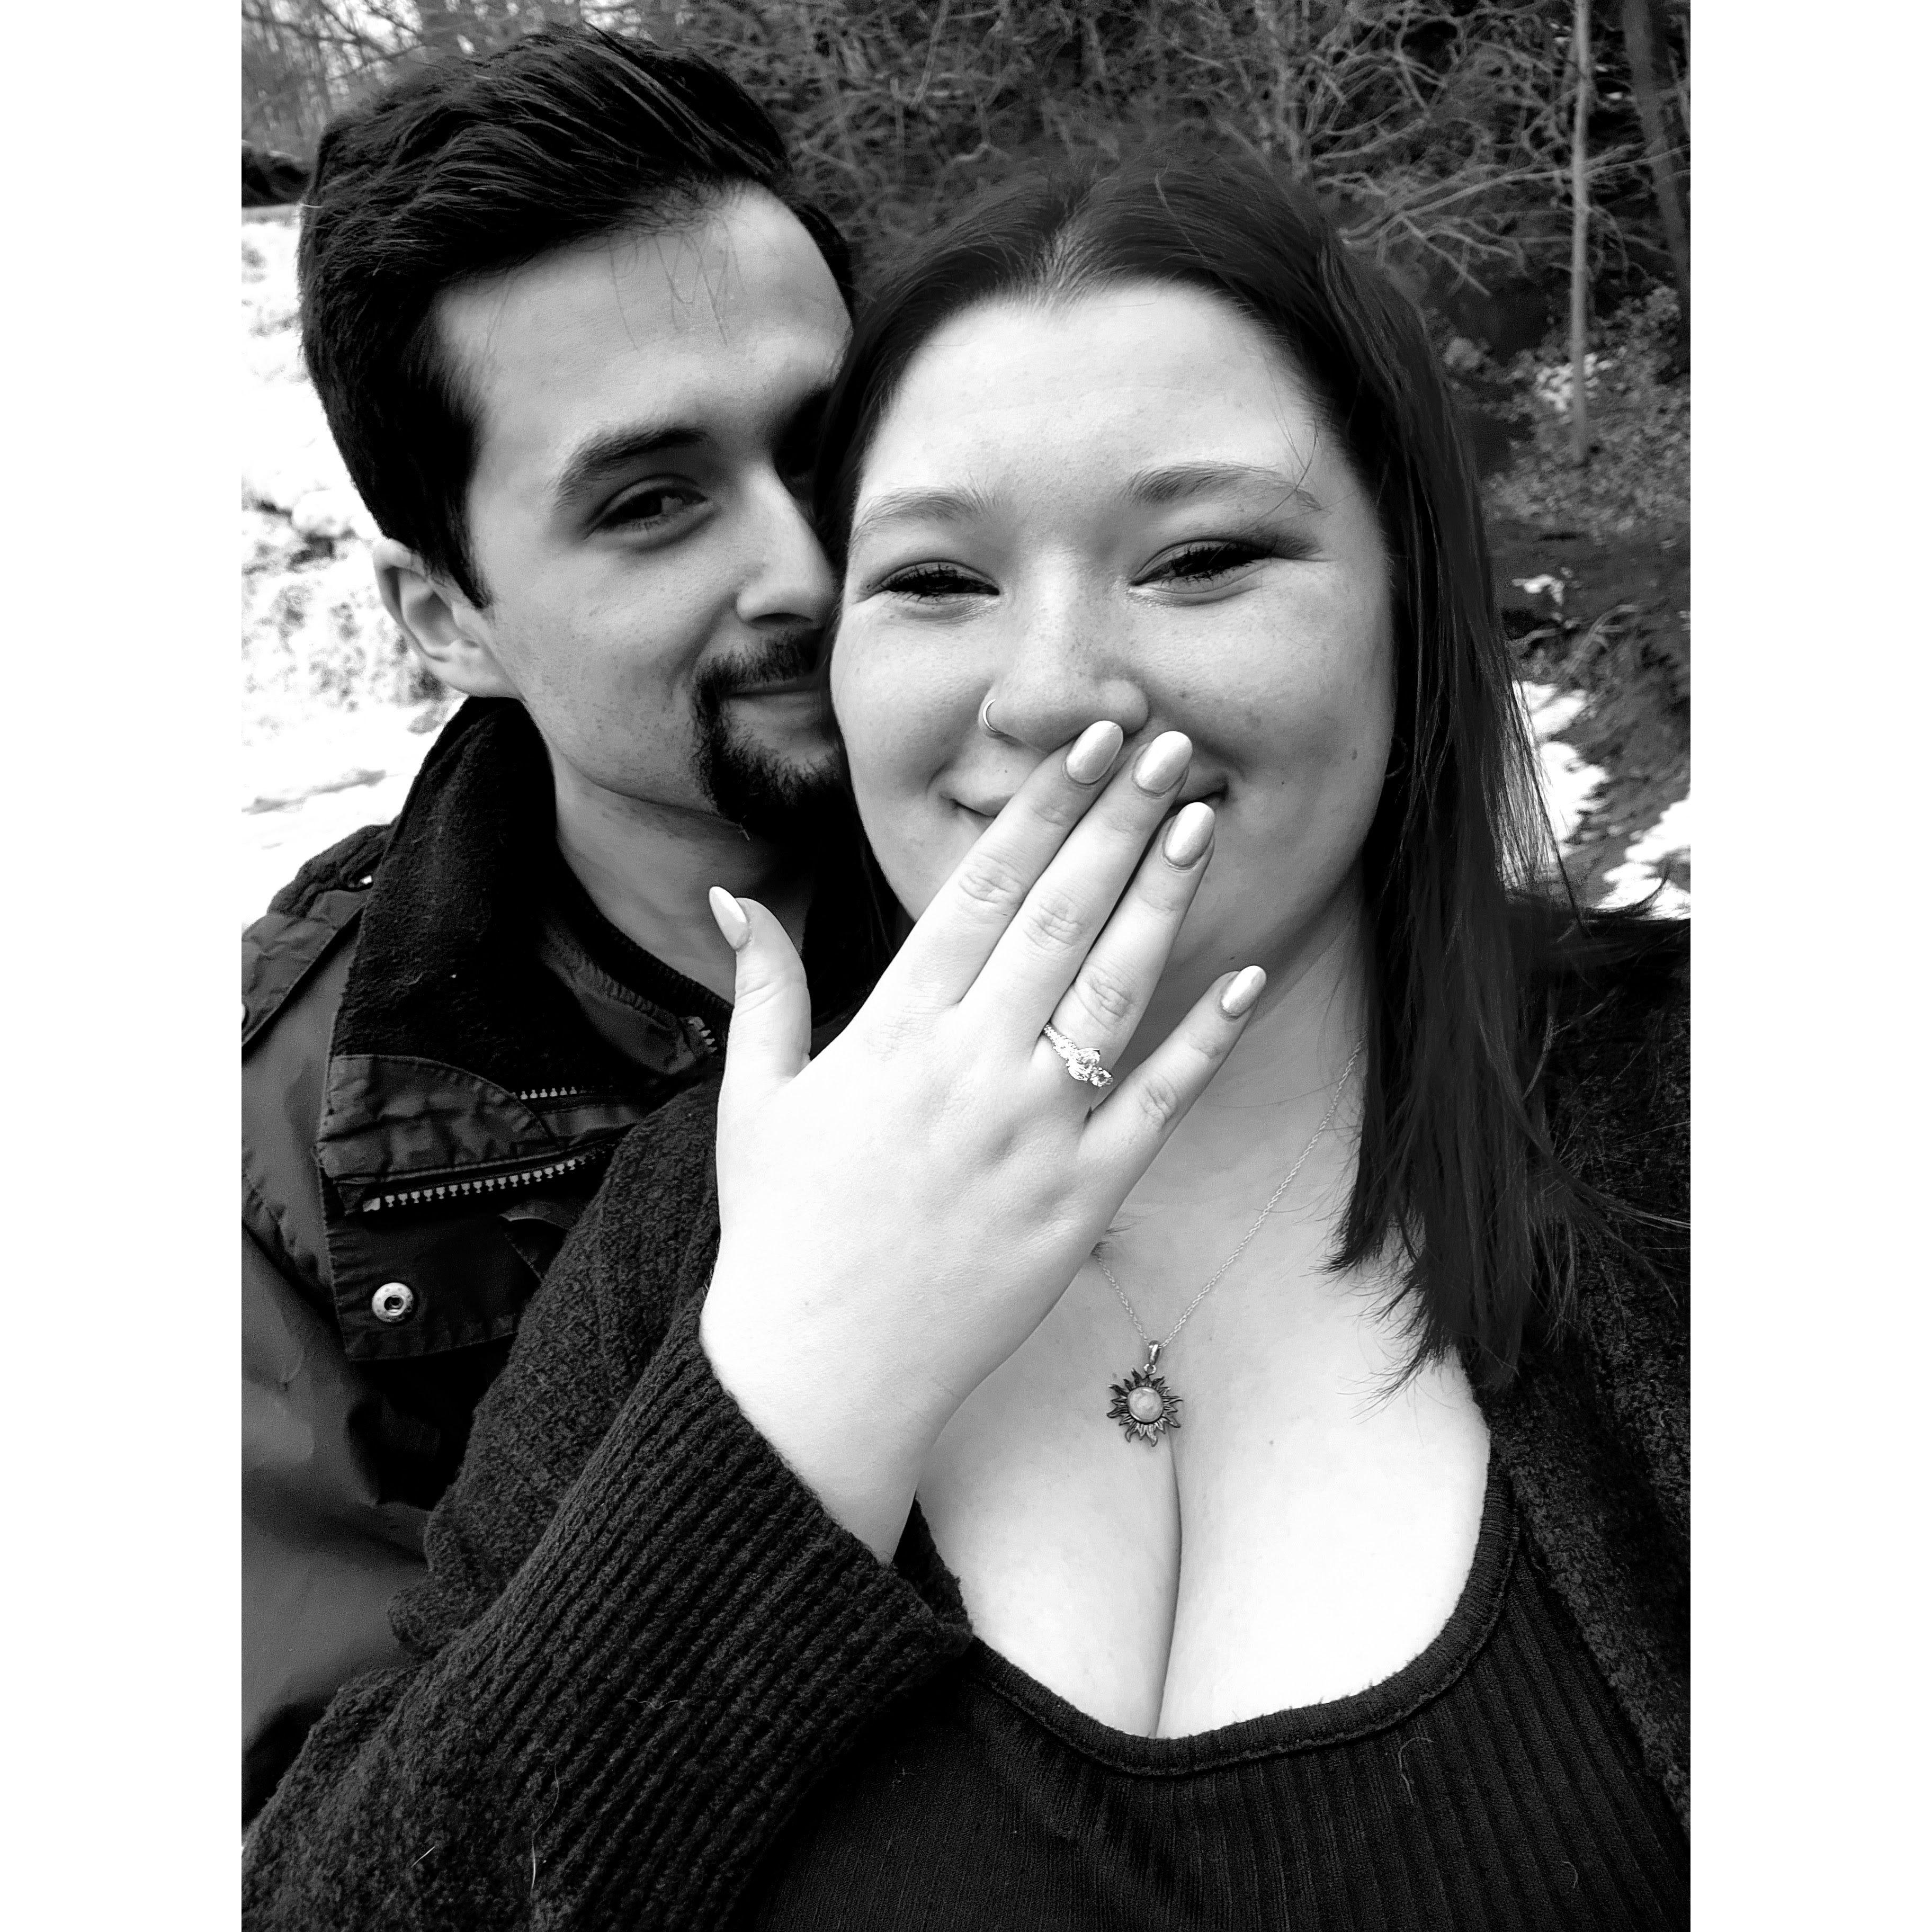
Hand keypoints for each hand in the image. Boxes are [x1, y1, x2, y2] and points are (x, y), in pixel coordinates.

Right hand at [698, 723, 1264, 1557]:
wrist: (822, 1374)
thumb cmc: (784, 1231)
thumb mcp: (754, 1100)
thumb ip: (762, 989)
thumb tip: (731, 896)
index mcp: (892, 1032)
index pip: (977, 889)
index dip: (1038, 807)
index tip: (1083, 742)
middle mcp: (969, 1067)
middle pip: (1057, 916)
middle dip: (1115, 821)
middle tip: (1165, 742)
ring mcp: (1033, 1133)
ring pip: (1112, 990)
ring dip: (1162, 898)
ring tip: (1200, 818)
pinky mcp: (1082, 1199)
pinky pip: (1156, 1103)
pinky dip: (1203, 1039)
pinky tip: (1246, 975)